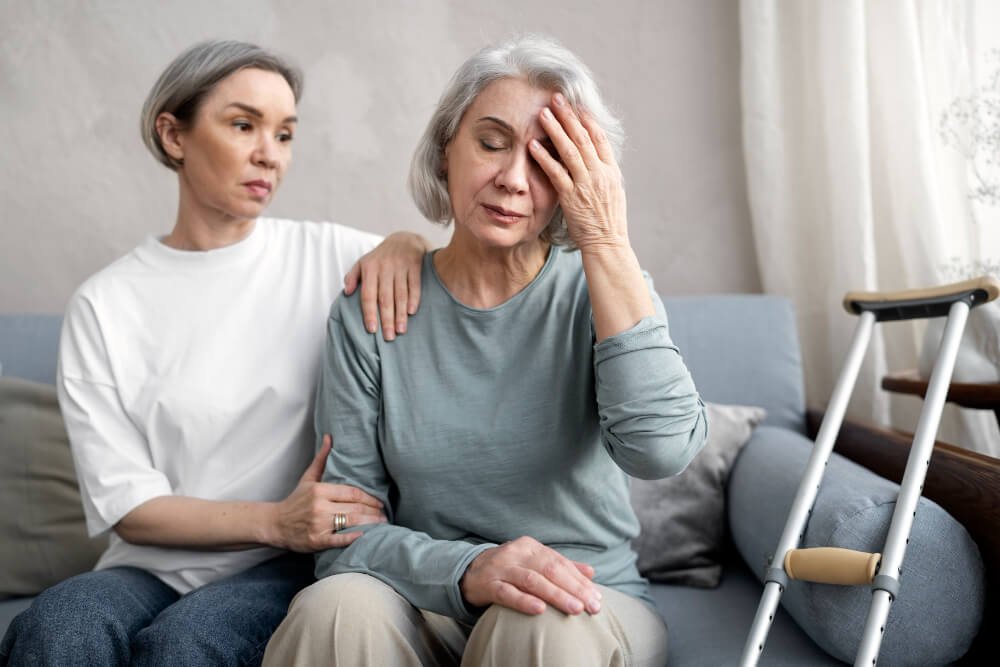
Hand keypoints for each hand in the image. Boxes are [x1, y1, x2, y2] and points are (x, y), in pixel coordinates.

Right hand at [270, 435, 385, 551]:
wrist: (274, 524)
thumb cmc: (295, 500)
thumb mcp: (308, 478)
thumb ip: (321, 459)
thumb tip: (329, 437)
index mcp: (320, 490)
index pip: (352, 493)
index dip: (369, 498)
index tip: (381, 502)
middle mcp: (319, 507)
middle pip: (354, 508)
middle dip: (373, 511)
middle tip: (385, 514)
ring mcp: (318, 525)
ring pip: (350, 522)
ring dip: (369, 523)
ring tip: (381, 524)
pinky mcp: (316, 541)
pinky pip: (338, 540)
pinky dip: (352, 538)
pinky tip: (364, 536)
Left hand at [343, 232, 429, 340]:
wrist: (405, 238)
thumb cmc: (381, 256)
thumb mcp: (363, 262)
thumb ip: (353, 276)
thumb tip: (347, 292)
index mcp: (370, 268)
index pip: (368, 295)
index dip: (370, 313)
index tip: (372, 330)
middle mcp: (385, 267)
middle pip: (385, 298)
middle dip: (387, 319)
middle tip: (389, 337)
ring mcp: (401, 266)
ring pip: (400, 294)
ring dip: (401, 314)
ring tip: (401, 330)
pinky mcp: (415, 265)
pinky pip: (414, 285)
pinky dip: (414, 299)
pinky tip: (411, 312)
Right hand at [460, 536, 601, 615]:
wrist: (469, 572)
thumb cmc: (509, 569)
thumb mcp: (533, 562)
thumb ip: (561, 566)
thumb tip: (591, 572)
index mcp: (530, 546)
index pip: (560, 563)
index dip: (580, 580)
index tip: (597, 597)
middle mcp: (516, 553)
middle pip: (550, 570)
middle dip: (574, 589)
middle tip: (592, 606)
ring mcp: (501, 568)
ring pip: (532, 581)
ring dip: (556, 595)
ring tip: (575, 609)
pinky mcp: (488, 585)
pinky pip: (507, 593)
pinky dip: (524, 601)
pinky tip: (540, 610)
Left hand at [530, 92, 628, 251]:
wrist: (607, 245)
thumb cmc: (608, 223)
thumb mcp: (613, 193)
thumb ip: (603, 174)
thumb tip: (594, 159)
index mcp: (611, 171)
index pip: (599, 138)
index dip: (586, 119)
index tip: (575, 105)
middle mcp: (600, 174)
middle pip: (583, 137)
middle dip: (568, 116)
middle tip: (556, 98)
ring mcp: (586, 184)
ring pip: (569, 150)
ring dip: (555, 129)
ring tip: (542, 114)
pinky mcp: (571, 197)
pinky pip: (556, 172)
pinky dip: (544, 157)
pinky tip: (533, 145)